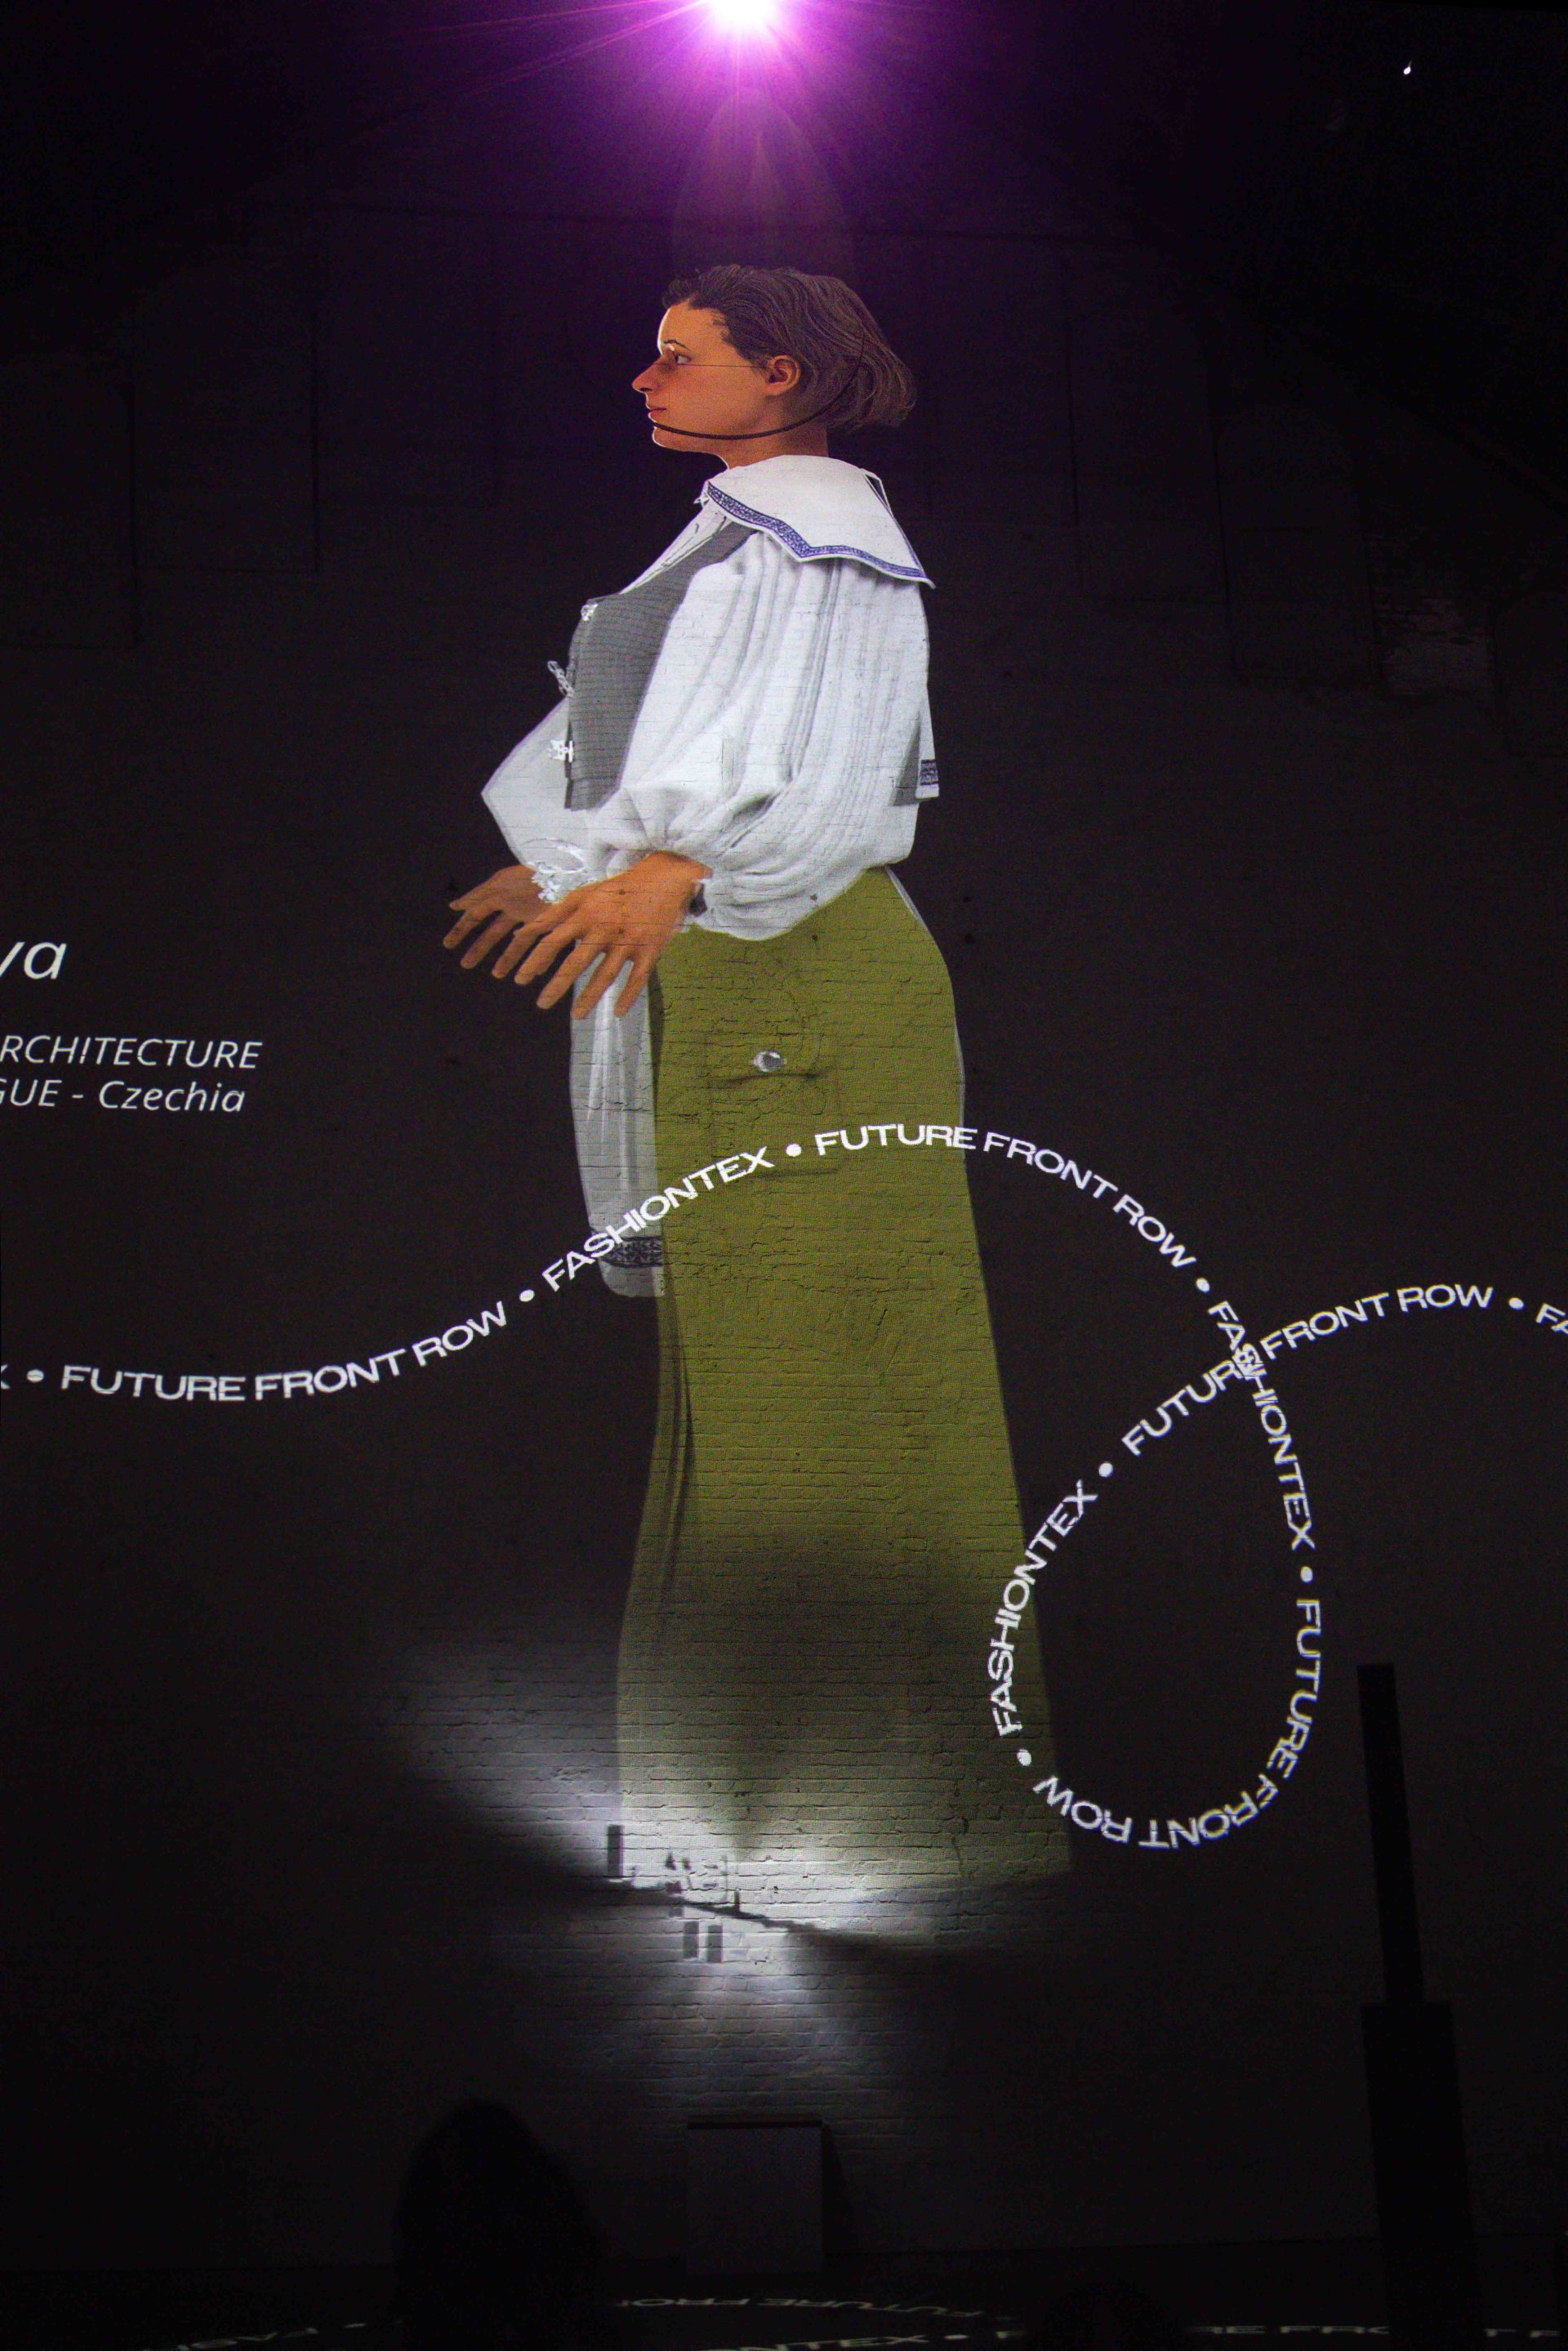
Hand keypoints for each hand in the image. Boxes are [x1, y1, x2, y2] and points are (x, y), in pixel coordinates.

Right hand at [443, 864, 547, 969]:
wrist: (563, 876)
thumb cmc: (529, 879)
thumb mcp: (498, 886)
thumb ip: (476, 898)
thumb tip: (453, 907)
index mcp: (500, 895)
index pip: (477, 915)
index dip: (462, 929)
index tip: (448, 945)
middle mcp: (515, 907)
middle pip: (494, 931)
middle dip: (479, 948)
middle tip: (465, 965)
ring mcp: (533, 916)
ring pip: (517, 942)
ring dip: (507, 959)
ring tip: (497, 975)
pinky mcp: (551, 925)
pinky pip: (543, 945)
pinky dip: (538, 960)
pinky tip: (532, 974)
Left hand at [499, 851, 711, 1017]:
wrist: (663, 879)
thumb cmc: (617, 890)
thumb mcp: (584, 894)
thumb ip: (556, 913)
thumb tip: (525, 931)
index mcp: (586, 914)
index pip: (553, 940)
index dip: (535, 960)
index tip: (521, 979)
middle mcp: (605, 928)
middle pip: (577, 962)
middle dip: (557, 985)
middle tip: (542, 1005)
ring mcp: (629, 940)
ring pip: (606, 974)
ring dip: (590, 997)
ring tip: (577, 1015)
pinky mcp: (651, 949)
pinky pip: (638, 977)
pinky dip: (628, 995)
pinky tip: (618, 1012)